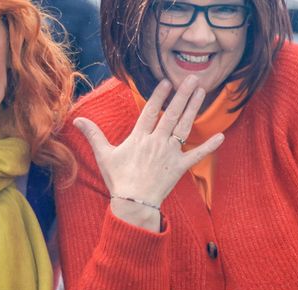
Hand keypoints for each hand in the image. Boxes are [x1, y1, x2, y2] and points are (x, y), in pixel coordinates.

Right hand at [73, 77, 224, 217]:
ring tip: (201, 92)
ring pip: (184, 126)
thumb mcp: (104, 156)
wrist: (134, 203)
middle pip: (171, 113)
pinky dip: (209, 146)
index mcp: (140, 137)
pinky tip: (221, 136)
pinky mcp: (180, 167)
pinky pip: (196, 155)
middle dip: (182, 94)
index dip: (159, 95)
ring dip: (194, 108)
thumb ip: (93, 135)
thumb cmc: (119, 180)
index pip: (150, 111)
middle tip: (193, 78)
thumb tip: (76, 120)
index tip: (167, 81)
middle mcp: (157, 141)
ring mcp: (170, 153)